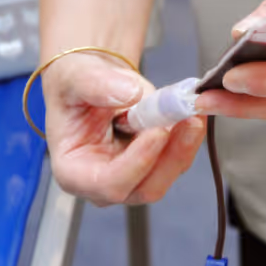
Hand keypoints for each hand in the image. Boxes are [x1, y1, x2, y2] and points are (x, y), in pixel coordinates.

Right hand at [42, 53, 206, 205]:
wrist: (90, 83)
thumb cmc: (73, 88)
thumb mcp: (75, 77)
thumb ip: (97, 85)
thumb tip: (130, 93)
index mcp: (74, 172)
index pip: (109, 184)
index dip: (138, 162)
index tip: (158, 132)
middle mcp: (104, 184)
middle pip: (146, 188)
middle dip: (172, 155)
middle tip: (188, 120)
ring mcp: (132, 178)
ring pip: (168, 174)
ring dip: (185, 144)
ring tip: (192, 111)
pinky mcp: (154, 166)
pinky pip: (178, 159)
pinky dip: (189, 137)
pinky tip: (193, 113)